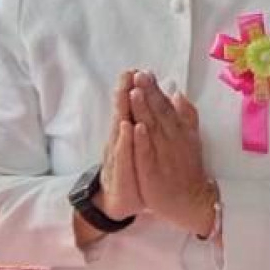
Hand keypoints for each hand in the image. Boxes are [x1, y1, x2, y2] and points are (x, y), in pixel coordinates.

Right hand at [94, 73, 143, 221]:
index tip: (134, 68)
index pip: (129, 108)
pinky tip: (128, 126)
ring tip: (126, 92)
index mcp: (127, 133)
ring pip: (120, 130)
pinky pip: (125, 155)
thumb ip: (143, 122)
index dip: (130, 88)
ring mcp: (119, 156)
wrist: (121, 201)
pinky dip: (126, 141)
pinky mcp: (122, 171)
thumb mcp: (140, 145)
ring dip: (123, 110)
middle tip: (126, 73)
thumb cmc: (135, 169)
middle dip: (124, 93)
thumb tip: (150, 103)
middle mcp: (120, 142)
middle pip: (122, 113)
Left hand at [125, 74, 214, 236]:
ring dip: (144, 110)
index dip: (155, 90)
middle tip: (138, 75)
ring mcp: (163, 155)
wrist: (192, 201)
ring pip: (152, 129)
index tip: (144, 72)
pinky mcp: (154, 172)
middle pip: (158, 113)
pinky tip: (137, 127)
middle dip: (148, 93)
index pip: (165, 106)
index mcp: (179, 130)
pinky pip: (147, 154)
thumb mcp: (191, 138)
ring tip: (135, 92)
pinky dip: (143, 141)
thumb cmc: (188, 168)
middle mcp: (172, 139)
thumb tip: (178, 93)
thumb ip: (185, 115)